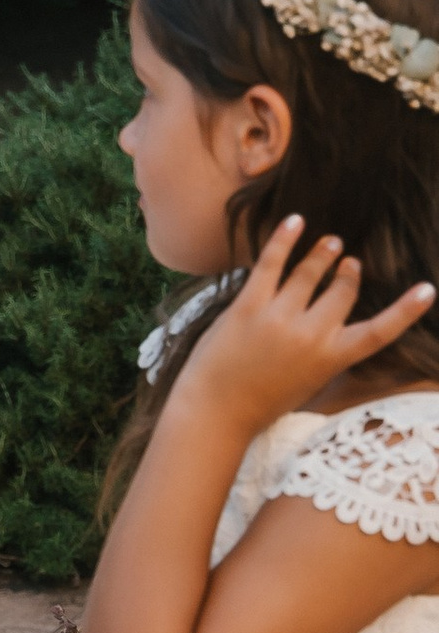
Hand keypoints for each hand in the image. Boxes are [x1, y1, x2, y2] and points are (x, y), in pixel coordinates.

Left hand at [175, 215, 435, 429]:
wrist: (216, 411)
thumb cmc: (261, 401)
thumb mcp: (308, 382)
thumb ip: (325, 353)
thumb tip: (335, 323)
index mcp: (331, 360)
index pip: (380, 332)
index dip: (406, 310)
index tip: (426, 290)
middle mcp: (310, 336)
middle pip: (342, 291)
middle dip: (348, 273)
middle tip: (348, 261)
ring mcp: (279, 318)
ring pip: (310, 273)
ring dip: (323, 254)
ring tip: (330, 243)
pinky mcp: (249, 306)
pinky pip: (271, 263)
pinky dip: (284, 239)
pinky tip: (295, 221)